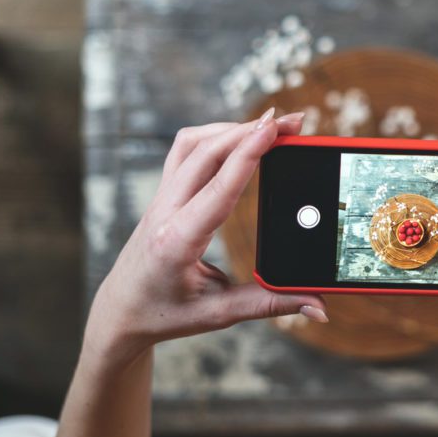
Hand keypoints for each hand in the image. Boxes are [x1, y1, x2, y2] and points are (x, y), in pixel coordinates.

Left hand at [84, 109, 327, 367]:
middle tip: (294, 121)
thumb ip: (272, 305)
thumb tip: (319, 308)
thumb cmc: (164, 315)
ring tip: (272, 125)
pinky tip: (238, 138)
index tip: (274, 127)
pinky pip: (184, 149)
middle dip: (251, 129)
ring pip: (192, 143)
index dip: (249, 152)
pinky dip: (215, 134)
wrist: (119, 312)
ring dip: (232, 127)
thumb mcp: (220, 314)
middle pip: (207, 152)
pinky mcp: (162, 192)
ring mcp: (160, 198)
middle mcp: (165, 211)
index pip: (219, 186)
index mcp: (179, 241)